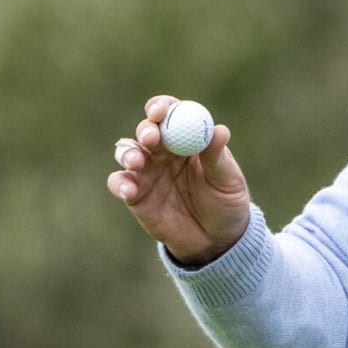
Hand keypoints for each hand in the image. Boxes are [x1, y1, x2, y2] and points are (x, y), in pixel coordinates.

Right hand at [107, 95, 250, 266]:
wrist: (216, 239)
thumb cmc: (226, 202)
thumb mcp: (227, 180)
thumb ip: (217, 157)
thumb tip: (219, 131)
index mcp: (189, 138)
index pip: (171, 114)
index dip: (162, 108)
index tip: (160, 112)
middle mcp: (164, 151)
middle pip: (147, 130)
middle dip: (146, 130)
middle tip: (151, 138)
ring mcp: (147, 172)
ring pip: (127, 152)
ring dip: (128, 153)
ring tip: (137, 163)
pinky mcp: (134, 194)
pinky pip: (119, 182)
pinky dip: (120, 183)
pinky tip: (129, 191)